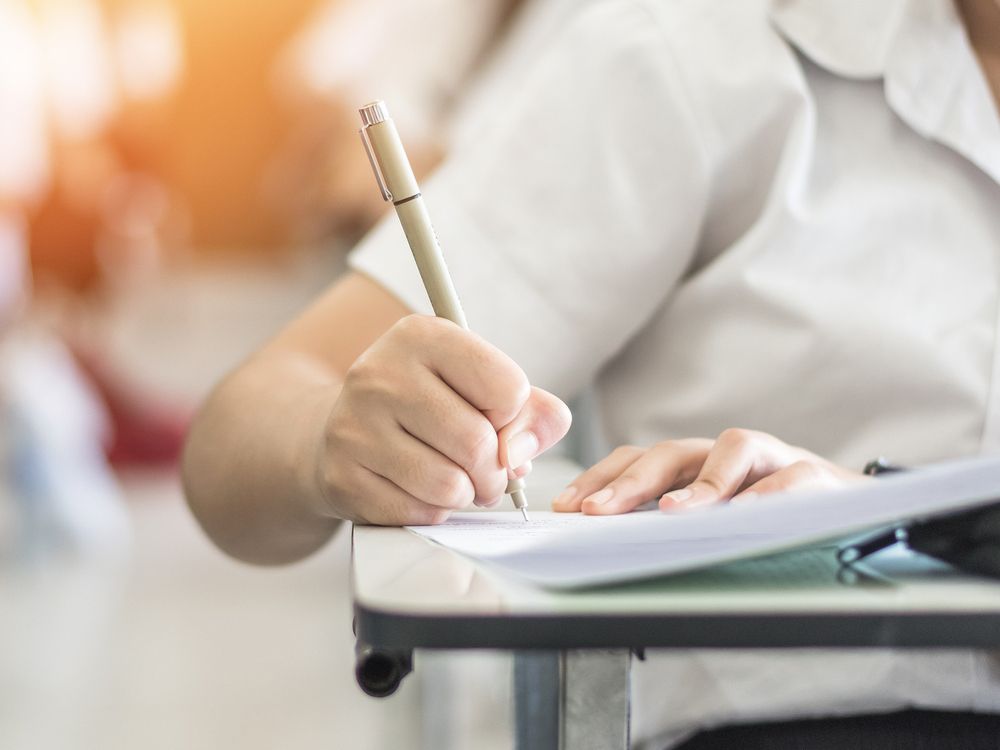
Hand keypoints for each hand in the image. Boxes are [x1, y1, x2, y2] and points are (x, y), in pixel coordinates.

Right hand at [317, 315, 570, 524]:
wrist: (344, 428)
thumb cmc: (429, 405)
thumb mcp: (482, 387)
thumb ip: (532, 412)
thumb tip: (519, 454)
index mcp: (421, 335)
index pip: (507, 387)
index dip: (512, 416)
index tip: (493, 418)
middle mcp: (380, 373)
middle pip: (478, 443)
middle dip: (495, 471)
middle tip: (488, 472)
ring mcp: (354, 426)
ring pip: (449, 485)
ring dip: (466, 494)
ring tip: (456, 481)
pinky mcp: (341, 476)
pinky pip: (418, 512)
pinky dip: (433, 511)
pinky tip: (420, 490)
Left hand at [553, 428, 864, 514]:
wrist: (852, 509)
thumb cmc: (771, 516)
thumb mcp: (714, 519)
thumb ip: (671, 523)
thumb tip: (608, 543)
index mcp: (696, 463)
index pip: (638, 459)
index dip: (600, 477)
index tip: (566, 506)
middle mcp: (726, 454)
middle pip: (671, 452)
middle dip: (630, 481)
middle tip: (597, 511)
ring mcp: (771, 457)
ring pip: (732, 449)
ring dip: (699, 483)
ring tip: (670, 515)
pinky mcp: (815, 474)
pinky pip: (790, 477)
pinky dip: (767, 494)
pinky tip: (744, 516)